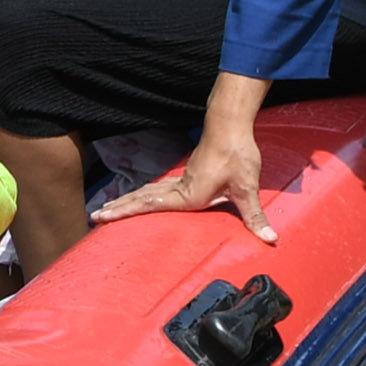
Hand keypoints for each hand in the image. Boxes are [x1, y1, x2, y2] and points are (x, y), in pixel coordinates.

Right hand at [93, 81, 277, 244]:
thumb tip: (269, 239)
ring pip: (148, 192)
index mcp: (187, 195)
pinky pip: (158, 188)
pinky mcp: (187, 175)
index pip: (148, 206)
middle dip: (119, 209)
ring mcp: (181, 180)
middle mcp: (179, 188)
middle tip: (96, 217)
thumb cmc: (236, 155)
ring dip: (129, 201)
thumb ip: (255, 216)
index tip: (103, 217)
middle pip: (142, 199)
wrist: (231, 125)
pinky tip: (143, 197)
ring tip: (111, 209)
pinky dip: (144, 195)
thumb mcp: (247, 188)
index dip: (125, 212)